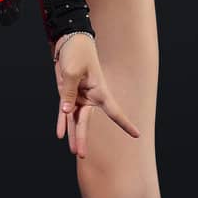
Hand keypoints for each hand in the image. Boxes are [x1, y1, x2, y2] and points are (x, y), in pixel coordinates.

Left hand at [53, 34, 141, 157]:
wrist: (69, 41)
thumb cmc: (77, 53)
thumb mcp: (72, 71)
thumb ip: (68, 92)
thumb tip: (65, 111)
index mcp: (99, 91)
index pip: (114, 111)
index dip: (125, 124)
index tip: (137, 135)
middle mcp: (90, 97)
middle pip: (86, 121)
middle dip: (82, 138)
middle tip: (81, 155)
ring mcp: (78, 97)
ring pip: (75, 120)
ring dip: (73, 135)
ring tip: (74, 152)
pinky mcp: (67, 94)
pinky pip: (64, 112)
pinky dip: (62, 123)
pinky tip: (60, 135)